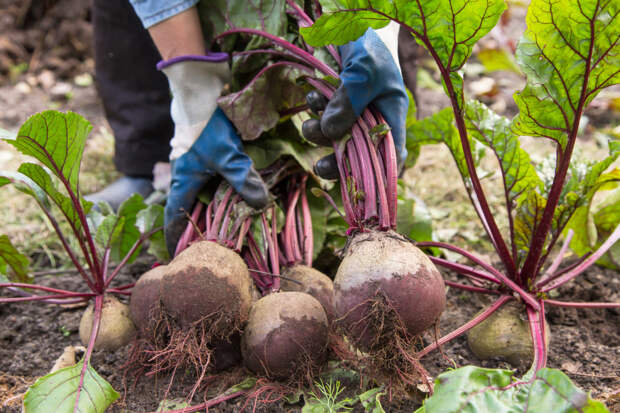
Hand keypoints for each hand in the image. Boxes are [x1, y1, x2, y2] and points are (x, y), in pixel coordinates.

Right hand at [160, 55, 268, 254]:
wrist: (200, 92)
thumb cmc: (208, 126)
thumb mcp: (228, 155)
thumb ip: (243, 179)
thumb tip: (261, 204)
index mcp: (183, 182)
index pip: (174, 217)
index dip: (175, 237)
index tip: (178, 255)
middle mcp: (185, 176)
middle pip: (188, 209)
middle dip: (198, 226)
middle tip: (213, 243)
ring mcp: (193, 164)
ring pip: (201, 194)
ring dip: (211, 208)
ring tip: (228, 224)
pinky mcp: (204, 154)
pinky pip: (210, 179)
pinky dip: (220, 190)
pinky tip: (235, 193)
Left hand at [302, 26, 407, 178]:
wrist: (354, 19)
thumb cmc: (369, 44)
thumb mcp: (362, 71)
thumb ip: (348, 103)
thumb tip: (330, 134)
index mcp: (391, 115)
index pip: (392, 156)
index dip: (379, 176)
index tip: (358, 185)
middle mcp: (373, 118)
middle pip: (359, 155)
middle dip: (338, 162)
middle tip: (321, 167)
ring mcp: (354, 112)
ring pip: (336, 138)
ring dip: (319, 133)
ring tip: (311, 115)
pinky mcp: (336, 103)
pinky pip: (323, 119)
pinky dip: (315, 114)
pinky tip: (312, 97)